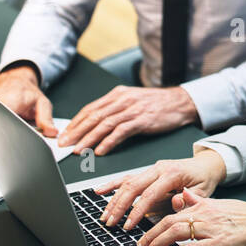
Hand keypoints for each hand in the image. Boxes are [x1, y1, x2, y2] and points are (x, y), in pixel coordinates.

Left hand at [58, 85, 199, 155]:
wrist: (181, 102)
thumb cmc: (157, 104)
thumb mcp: (132, 101)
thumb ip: (114, 109)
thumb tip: (94, 124)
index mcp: (117, 94)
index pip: (90, 109)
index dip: (75, 123)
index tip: (64, 134)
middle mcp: (122, 99)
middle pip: (94, 116)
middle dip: (76, 132)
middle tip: (64, 144)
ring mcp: (133, 109)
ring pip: (104, 124)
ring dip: (89, 139)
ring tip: (78, 150)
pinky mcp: (143, 119)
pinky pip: (121, 131)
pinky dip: (109, 142)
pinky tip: (101, 150)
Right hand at [96, 152, 226, 229]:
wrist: (205, 165)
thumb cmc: (203, 179)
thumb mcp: (202, 192)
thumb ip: (188, 200)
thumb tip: (175, 203)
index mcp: (172, 173)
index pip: (150, 194)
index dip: (137, 211)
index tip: (128, 225)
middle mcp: (159, 168)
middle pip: (133, 186)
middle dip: (119, 206)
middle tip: (111, 222)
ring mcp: (152, 169)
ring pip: (127, 182)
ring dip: (114, 199)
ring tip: (105, 215)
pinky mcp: (147, 172)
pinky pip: (127, 177)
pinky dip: (113, 184)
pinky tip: (100, 191)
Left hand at [137, 187, 245, 245]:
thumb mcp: (220, 204)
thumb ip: (199, 201)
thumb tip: (183, 195)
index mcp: (204, 206)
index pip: (171, 213)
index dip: (153, 224)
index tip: (144, 235)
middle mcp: (204, 215)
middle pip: (169, 223)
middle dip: (150, 235)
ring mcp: (211, 229)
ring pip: (176, 233)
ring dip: (158, 243)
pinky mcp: (219, 243)